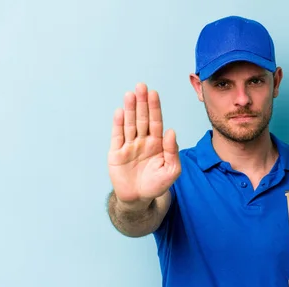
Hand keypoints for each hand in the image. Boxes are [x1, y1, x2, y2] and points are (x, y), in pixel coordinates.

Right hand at [108, 83, 180, 206]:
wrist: (139, 198)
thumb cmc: (157, 184)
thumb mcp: (171, 170)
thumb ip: (172, 151)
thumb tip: (171, 131)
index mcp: (157, 143)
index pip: (156, 122)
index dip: (155, 108)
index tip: (154, 93)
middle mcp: (143, 141)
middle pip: (142, 118)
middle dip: (142, 103)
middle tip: (141, 86)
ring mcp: (129, 146)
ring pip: (129, 124)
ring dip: (130, 109)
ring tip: (130, 94)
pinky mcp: (116, 153)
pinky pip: (117, 136)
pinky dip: (118, 124)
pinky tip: (120, 112)